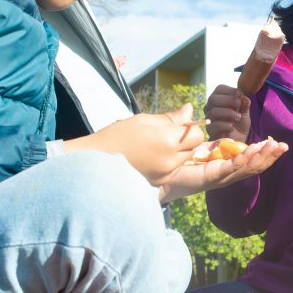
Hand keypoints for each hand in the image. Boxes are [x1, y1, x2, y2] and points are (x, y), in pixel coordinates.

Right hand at [64, 103, 204, 185]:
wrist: (95, 163)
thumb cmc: (116, 137)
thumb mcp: (142, 120)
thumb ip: (170, 118)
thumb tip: (190, 109)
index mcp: (167, 140)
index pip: (197, 134)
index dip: (189, 128)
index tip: (177, 126)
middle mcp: (170, 160)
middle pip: (194, 148)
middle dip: (186, 141)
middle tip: (165, 136)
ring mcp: (165, 175)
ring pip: (185, 161)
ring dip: (179, 154)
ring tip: (156, 148)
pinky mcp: (159, 184)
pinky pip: (175, 171)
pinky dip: (170, 165)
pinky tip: (152, 159)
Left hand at [158, 136, 288, 202]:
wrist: (146, 175)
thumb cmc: (160, 158)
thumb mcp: (177, 136)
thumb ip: (187, 124)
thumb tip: (191, 106)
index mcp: (216, 163)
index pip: (243, 158)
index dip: (260, 151)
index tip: (274, 142)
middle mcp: (219, 172)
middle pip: (250, 167)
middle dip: (268, 157)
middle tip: (284, 146)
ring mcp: (215, 177)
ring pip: (244, 169)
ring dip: (261, 158)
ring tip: (275, 148)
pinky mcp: (208, 178)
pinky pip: (230, 169)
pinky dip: (243, 160)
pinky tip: (254, 151)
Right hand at [203, 85, 250, 141]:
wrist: (238, 140)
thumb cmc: (239, 124)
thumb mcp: (244, 112)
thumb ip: (244, 104)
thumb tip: (244, 98)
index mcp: (218, 99)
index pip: (219, 89)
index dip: (230, 90)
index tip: (240, 94)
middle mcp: (210, 108)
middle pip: (213, 99)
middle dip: (228, 100)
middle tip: (239, 104)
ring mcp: (209, 120)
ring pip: (213, 112)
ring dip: (228, 113)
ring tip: (238, 117)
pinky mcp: (210, 132)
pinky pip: (215, 125)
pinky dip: (225, 125)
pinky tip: (231, 127)